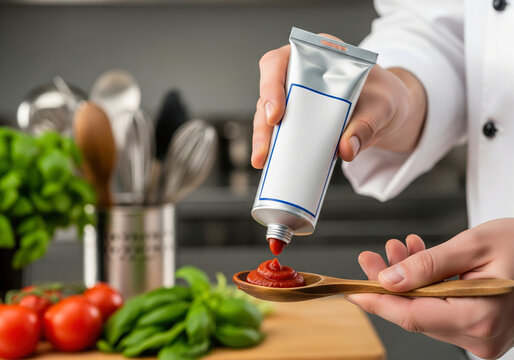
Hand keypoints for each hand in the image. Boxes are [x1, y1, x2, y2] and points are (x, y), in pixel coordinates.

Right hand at [251, 34, 426, 168]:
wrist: (390, 114)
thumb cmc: (384, 98)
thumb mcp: (382, 107)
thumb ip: (366, 125)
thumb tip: (346, 149)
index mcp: (317, 56)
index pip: (281, 61)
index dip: (271, 84)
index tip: (277, 112)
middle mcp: (300, 75)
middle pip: (269, 92)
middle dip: (263, 121)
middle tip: (265, 147)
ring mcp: (296, 99)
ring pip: (268, 115)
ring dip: (263, 139)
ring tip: (263, 160)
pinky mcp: (297, 121)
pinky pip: (279, 132)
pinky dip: (274, 148)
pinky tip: (269, 162)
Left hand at [348, 218, 513, 358]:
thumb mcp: (472, 245)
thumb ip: (428, 264)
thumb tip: (389, 279)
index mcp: (480, 317)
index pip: (413, 315)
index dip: (377, 302)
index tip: (352, 291)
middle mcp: (481, 335)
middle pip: (415, 312)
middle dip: (389, 284)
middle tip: (370, 258)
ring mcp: (482, 336)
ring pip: (425, 310)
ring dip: (407, 281)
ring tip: (399, 249)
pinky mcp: (480, 329)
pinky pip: (440, 309)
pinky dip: (424, 286)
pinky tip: (417, 261)